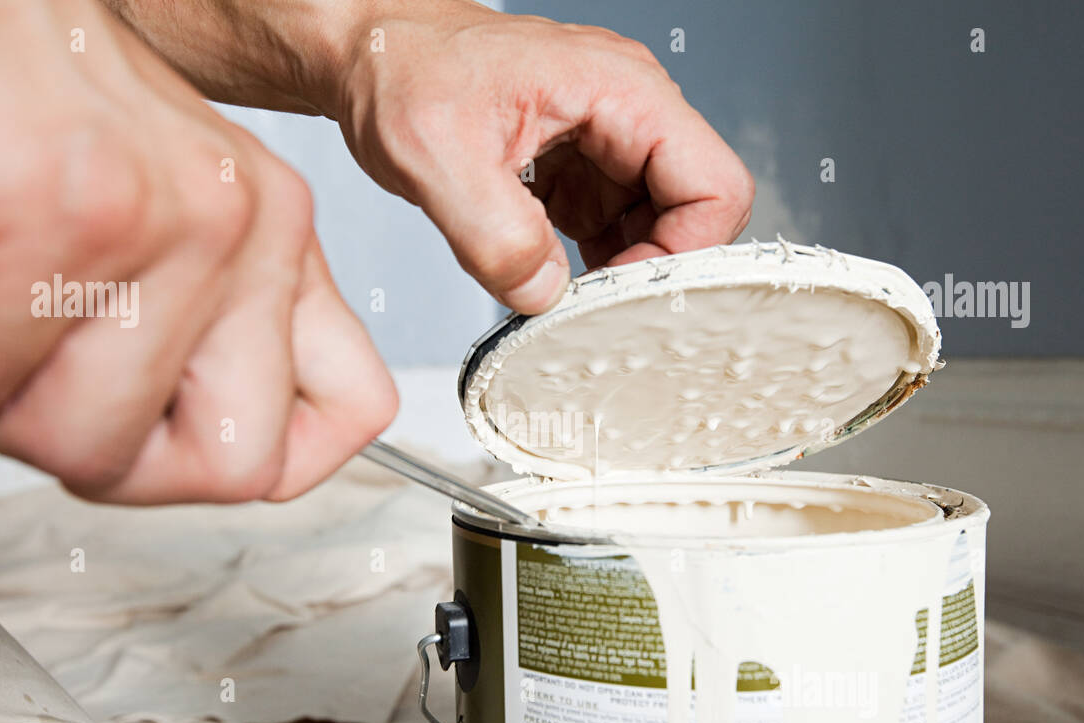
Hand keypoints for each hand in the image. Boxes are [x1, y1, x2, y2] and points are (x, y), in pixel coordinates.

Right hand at [0, 0, 395, 503]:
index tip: (179, 442)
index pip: (350, 407)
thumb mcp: (133, 219)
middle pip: (226, 466)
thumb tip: (237, 451)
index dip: (265, 458)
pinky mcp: (60, 203)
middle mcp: (239, 216)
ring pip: (89, 443)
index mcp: (266, 227)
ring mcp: (161, 211)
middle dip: (94, 446)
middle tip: (24, 365)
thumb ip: (194, 329)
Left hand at [335, 4, 755, 312]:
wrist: (367, 52)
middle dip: (652, 270)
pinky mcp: (576, 172)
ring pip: (656, 230)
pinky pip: (612, 232)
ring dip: (620, 274)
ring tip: (568, 300)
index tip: (625, 293)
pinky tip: (551, 283)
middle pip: (694, 214)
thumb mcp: (434, 155)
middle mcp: (625, 112)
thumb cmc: (401, 66)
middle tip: (594, 309)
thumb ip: (494, 236)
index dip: (686, 253)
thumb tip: (544, 296)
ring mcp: (604, 144)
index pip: (715, 185)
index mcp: (619, 89)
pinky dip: (590, 268)